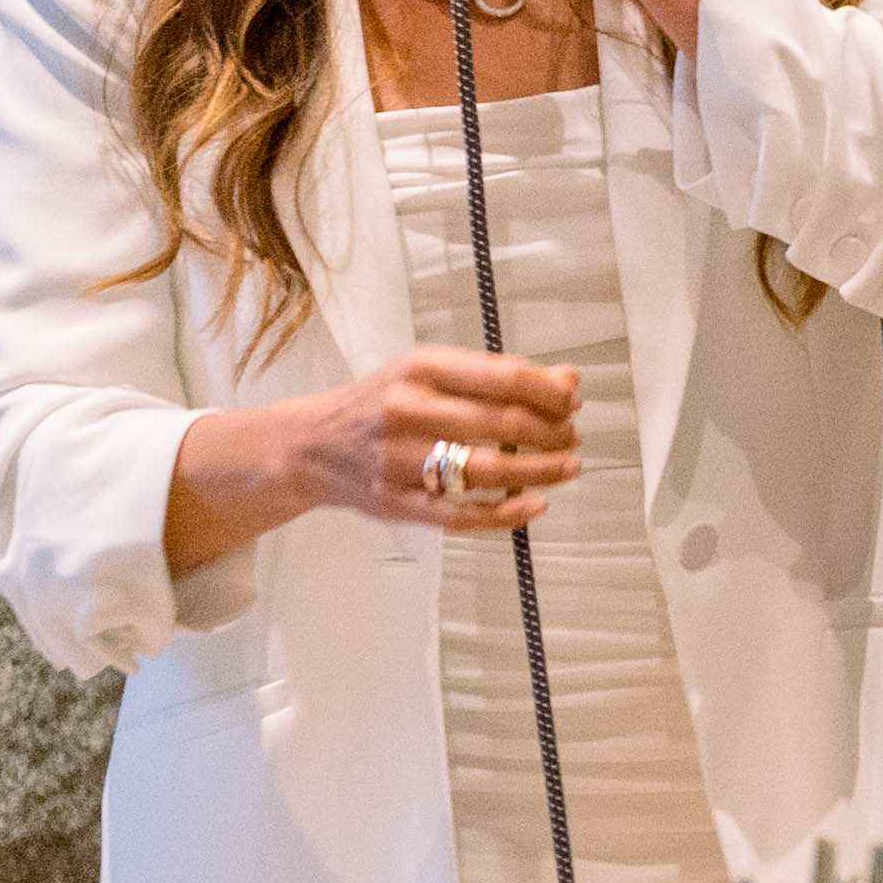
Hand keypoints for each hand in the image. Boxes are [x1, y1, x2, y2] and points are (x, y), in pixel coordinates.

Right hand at [302, 350, 583, 527]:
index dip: (552, 395)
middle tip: (572, 438)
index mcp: (423, 368)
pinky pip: (459, 514)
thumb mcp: (434, 373)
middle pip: (504, 424)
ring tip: (568, 466)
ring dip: (541, 471)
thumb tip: (569, 380)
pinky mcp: (394, 501)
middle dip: (553, 434)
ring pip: (488, 470)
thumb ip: (500, 375)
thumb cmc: (385, 402)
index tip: (572, 404)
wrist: (309, 444)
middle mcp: (408, 410)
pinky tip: (534, 505)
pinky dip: (505, 514)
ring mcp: (399, 459)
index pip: (507, 378)